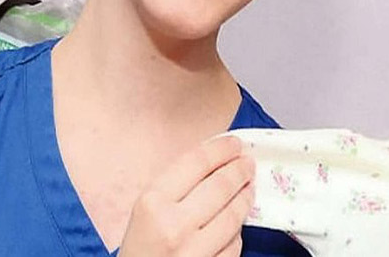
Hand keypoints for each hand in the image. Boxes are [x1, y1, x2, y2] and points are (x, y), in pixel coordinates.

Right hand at [118, 136, 254, 255]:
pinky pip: (234, 245)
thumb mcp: (146, 210)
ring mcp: (194, 252)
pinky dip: (237, 231)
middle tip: (248, 162)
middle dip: (240, 170)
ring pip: (233, 215)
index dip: (221, 149)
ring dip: (246, 197)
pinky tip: (236, 221)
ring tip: (248, 186)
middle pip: (220, 186)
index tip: (235, 143)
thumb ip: (175, 185)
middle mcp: (174, 226)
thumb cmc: (140, 248)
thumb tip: (215, 160)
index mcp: (153, 202)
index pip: (197, 162)